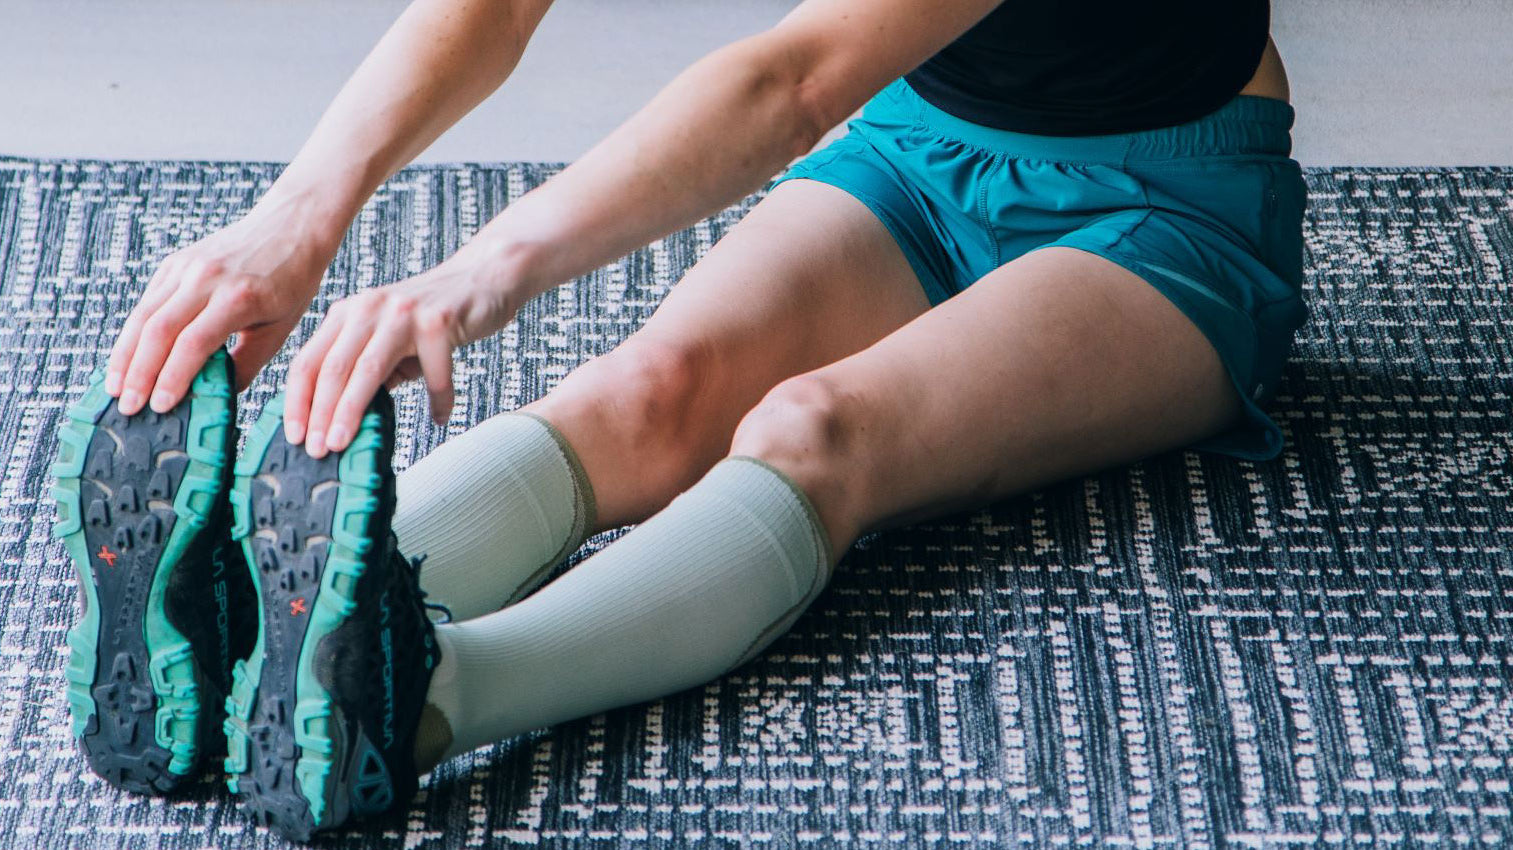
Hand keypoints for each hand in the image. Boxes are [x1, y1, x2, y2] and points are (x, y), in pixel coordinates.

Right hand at [106, 191, 342, 411]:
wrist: (290, 226)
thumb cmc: (292, 281)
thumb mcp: (280, 328)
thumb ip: (246, 364)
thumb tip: (214, 399)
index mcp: (239, 297)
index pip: (194, 342)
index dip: (173, 376)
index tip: (161, 406)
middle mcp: (207, 278)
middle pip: (158, 330)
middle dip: (139, 373)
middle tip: (128, 406)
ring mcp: (186, 267)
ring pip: (143, 315)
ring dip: (125, 356)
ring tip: (116, 388)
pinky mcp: (174, 263)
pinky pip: (147, 302)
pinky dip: (132, 334)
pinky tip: (126, 359)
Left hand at [283, 248, 520, 457]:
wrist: (483, 279)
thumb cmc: (434, 318)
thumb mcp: (389, 341)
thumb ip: (369, 372)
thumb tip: (347, 419)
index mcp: (348, 314)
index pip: (308, 362)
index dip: (297, 401)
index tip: (293, 435)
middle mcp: (369, 308)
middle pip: (332, 367)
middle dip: (320, 413)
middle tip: (316, 449)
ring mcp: (402, 312)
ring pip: (367, 369)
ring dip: (352, 411)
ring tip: (344, 443)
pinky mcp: (438, 320)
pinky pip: (434, 372)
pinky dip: (438, 399)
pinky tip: (440, 417)